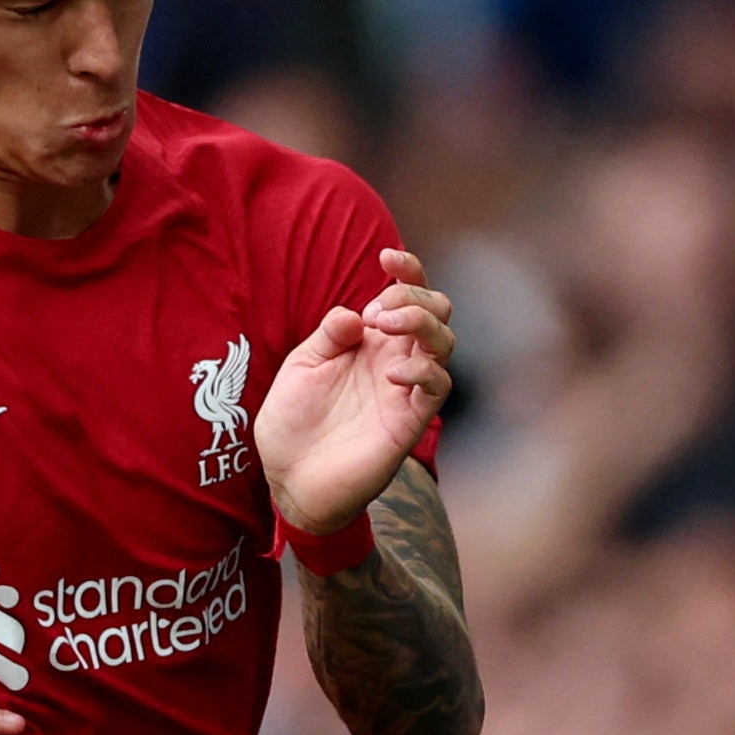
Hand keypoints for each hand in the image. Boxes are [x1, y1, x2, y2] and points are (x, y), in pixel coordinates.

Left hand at [255, 248, 453, 535]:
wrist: (289, 478)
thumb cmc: (294, 422)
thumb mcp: (302, 367)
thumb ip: (329, 336)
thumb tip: (356, 312)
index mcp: (369, 341)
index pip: (405, 295)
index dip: (407, 270)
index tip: (387, 256)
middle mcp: (394, 359)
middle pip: (436, 311)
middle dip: (415, 297)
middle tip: (378, 312)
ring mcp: (405, 389)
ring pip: (445, 342)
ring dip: (422, 323)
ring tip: (385, 327)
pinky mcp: (410, 421)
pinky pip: (438, 387)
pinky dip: (423, 371)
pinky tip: (392, 373)